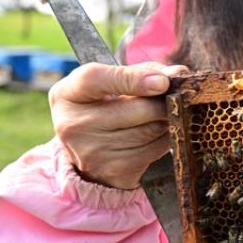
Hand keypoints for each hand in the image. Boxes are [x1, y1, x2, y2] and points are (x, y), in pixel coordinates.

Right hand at [49, 61, 188, 189]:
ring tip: (163, 114)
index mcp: (67, 94)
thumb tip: (176, 73)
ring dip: (167, 120)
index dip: (133, 79)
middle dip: (163, 101)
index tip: (162, 81)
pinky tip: (158, 133)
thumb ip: (141, 71)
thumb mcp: (108, 83)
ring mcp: (93, 152)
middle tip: (174, 96)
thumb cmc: (103, 105)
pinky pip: (156, 149)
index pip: (96, 80)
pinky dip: (165, 139)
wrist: (89, 152)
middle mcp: (73, 125)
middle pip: (137, 109)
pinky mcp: (115, 170)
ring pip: (152, 129)